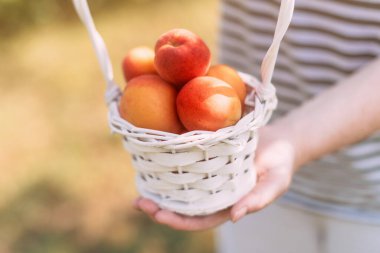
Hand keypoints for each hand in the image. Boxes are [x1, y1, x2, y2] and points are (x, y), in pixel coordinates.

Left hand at [134, 124, 296, 230]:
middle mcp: (215, 193)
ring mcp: (209, 177)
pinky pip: (185, 167)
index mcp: (229, 204)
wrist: (280, 140)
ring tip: (139, 186)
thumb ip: (259, 199)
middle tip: (139, 202)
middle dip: (160, 209)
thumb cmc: (281, 163)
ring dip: (160, 190)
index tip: (159, 215)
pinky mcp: (206, 159)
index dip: (179, 221)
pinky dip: (169, 168)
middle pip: (184, 207)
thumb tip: (234, 217)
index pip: (200, 220)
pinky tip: (154, 163)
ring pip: (181, 189)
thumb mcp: (276, 181)